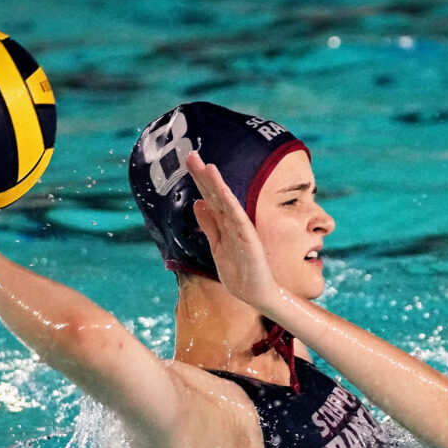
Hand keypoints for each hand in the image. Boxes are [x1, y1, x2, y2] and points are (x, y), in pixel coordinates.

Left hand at [186, 151, 280, 309]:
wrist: (259, 294)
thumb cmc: (241, 272)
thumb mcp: (218, 246)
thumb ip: (209, 225)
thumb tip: (198, 204)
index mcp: (224, 224)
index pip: (209, 197)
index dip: (199, 179)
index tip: (188, 160)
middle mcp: (233, 223)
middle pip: (215, 195)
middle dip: (202, 175)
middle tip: (190, 154)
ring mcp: (241, 230)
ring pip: (226, 202)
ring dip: (216, 183)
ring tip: (205, 165)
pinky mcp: (248, 239)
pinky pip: (237, 218)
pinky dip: (229, 203)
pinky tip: (221, 189)